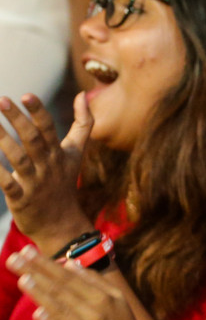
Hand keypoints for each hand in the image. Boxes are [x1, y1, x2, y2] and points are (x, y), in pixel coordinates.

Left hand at [0, 92, 95, 252]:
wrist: (61, 224)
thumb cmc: (65, 183)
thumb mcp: (76, 153)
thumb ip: (82, 124)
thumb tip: (83, 95)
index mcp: (58, 154)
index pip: (49, 129)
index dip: (38, 112)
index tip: (26, 95)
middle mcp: (47, 166)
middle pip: (33, 140)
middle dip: (18, 120)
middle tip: (2, 100)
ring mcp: (35, 183)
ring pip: (19, 159)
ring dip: (3, 141)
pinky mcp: (21, 199)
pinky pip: (7, 184)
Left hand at [8, 247, 150, 319]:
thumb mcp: (117, 301)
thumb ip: (94, 282)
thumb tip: (69, 264)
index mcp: (105, 296)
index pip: (69, 276)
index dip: (46, 264)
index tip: (26, 251)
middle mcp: (98, 311)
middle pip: (62, 288)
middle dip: (36, 272)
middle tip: (14, 258)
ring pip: (62, 308)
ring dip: (40, 293)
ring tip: (22, 279)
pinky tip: (39, 314)